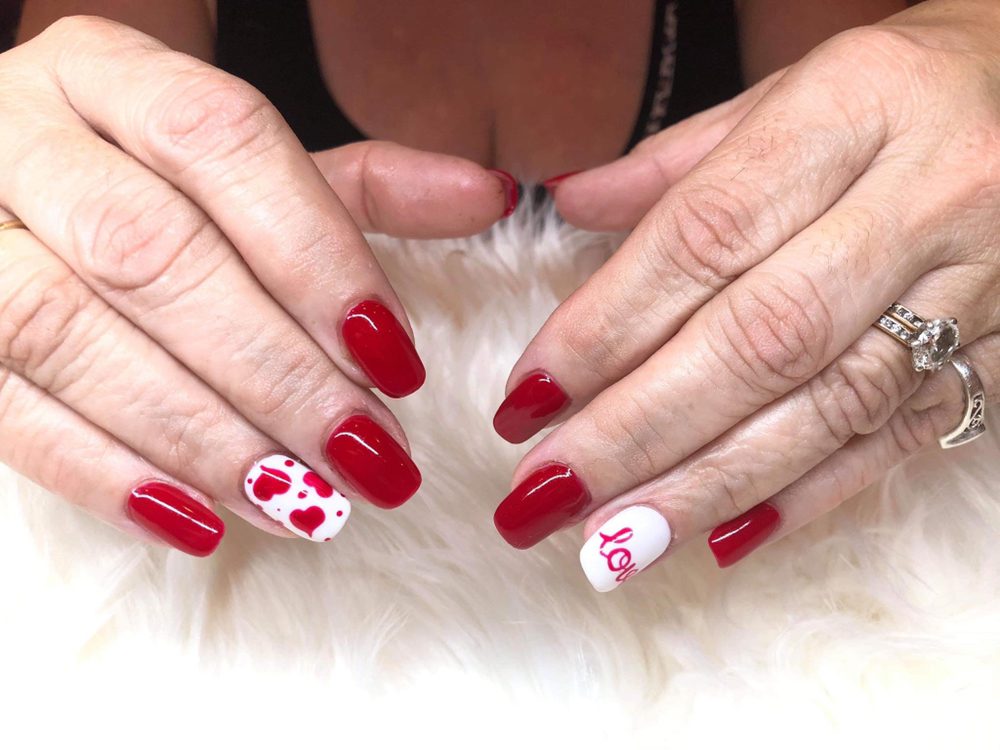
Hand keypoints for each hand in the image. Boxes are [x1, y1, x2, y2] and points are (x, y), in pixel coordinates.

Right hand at [0, 16, 514, 554]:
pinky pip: (6, 410)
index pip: (224, 146)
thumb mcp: (254, 175)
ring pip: (71, 336)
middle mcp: (22, 136)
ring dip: (202, 436)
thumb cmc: (154, 184)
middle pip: (153, 254)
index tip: (397, 361)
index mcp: (114, 77)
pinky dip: (109, 475)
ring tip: (306, 504)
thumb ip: (367, 188)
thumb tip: (492, 194)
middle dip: (275, 371)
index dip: (318, 259)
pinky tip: (203, 521)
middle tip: (370, 456)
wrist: (11, 187)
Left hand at [493, 0, 999, 589]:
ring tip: (612, 547)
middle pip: (757, 340)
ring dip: (706, 487)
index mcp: (857, 107)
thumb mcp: (793, 92)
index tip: (524, 401)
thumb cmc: (909, 87)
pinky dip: (808, 495)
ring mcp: (981, 285)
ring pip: (827, 407)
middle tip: (540, 498)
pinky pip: (900, 438)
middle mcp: (927, 197)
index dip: (603, 329)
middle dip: (635, 433)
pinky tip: (726, 538)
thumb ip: (675, 164)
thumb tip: (564, 205)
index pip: (702, 237)